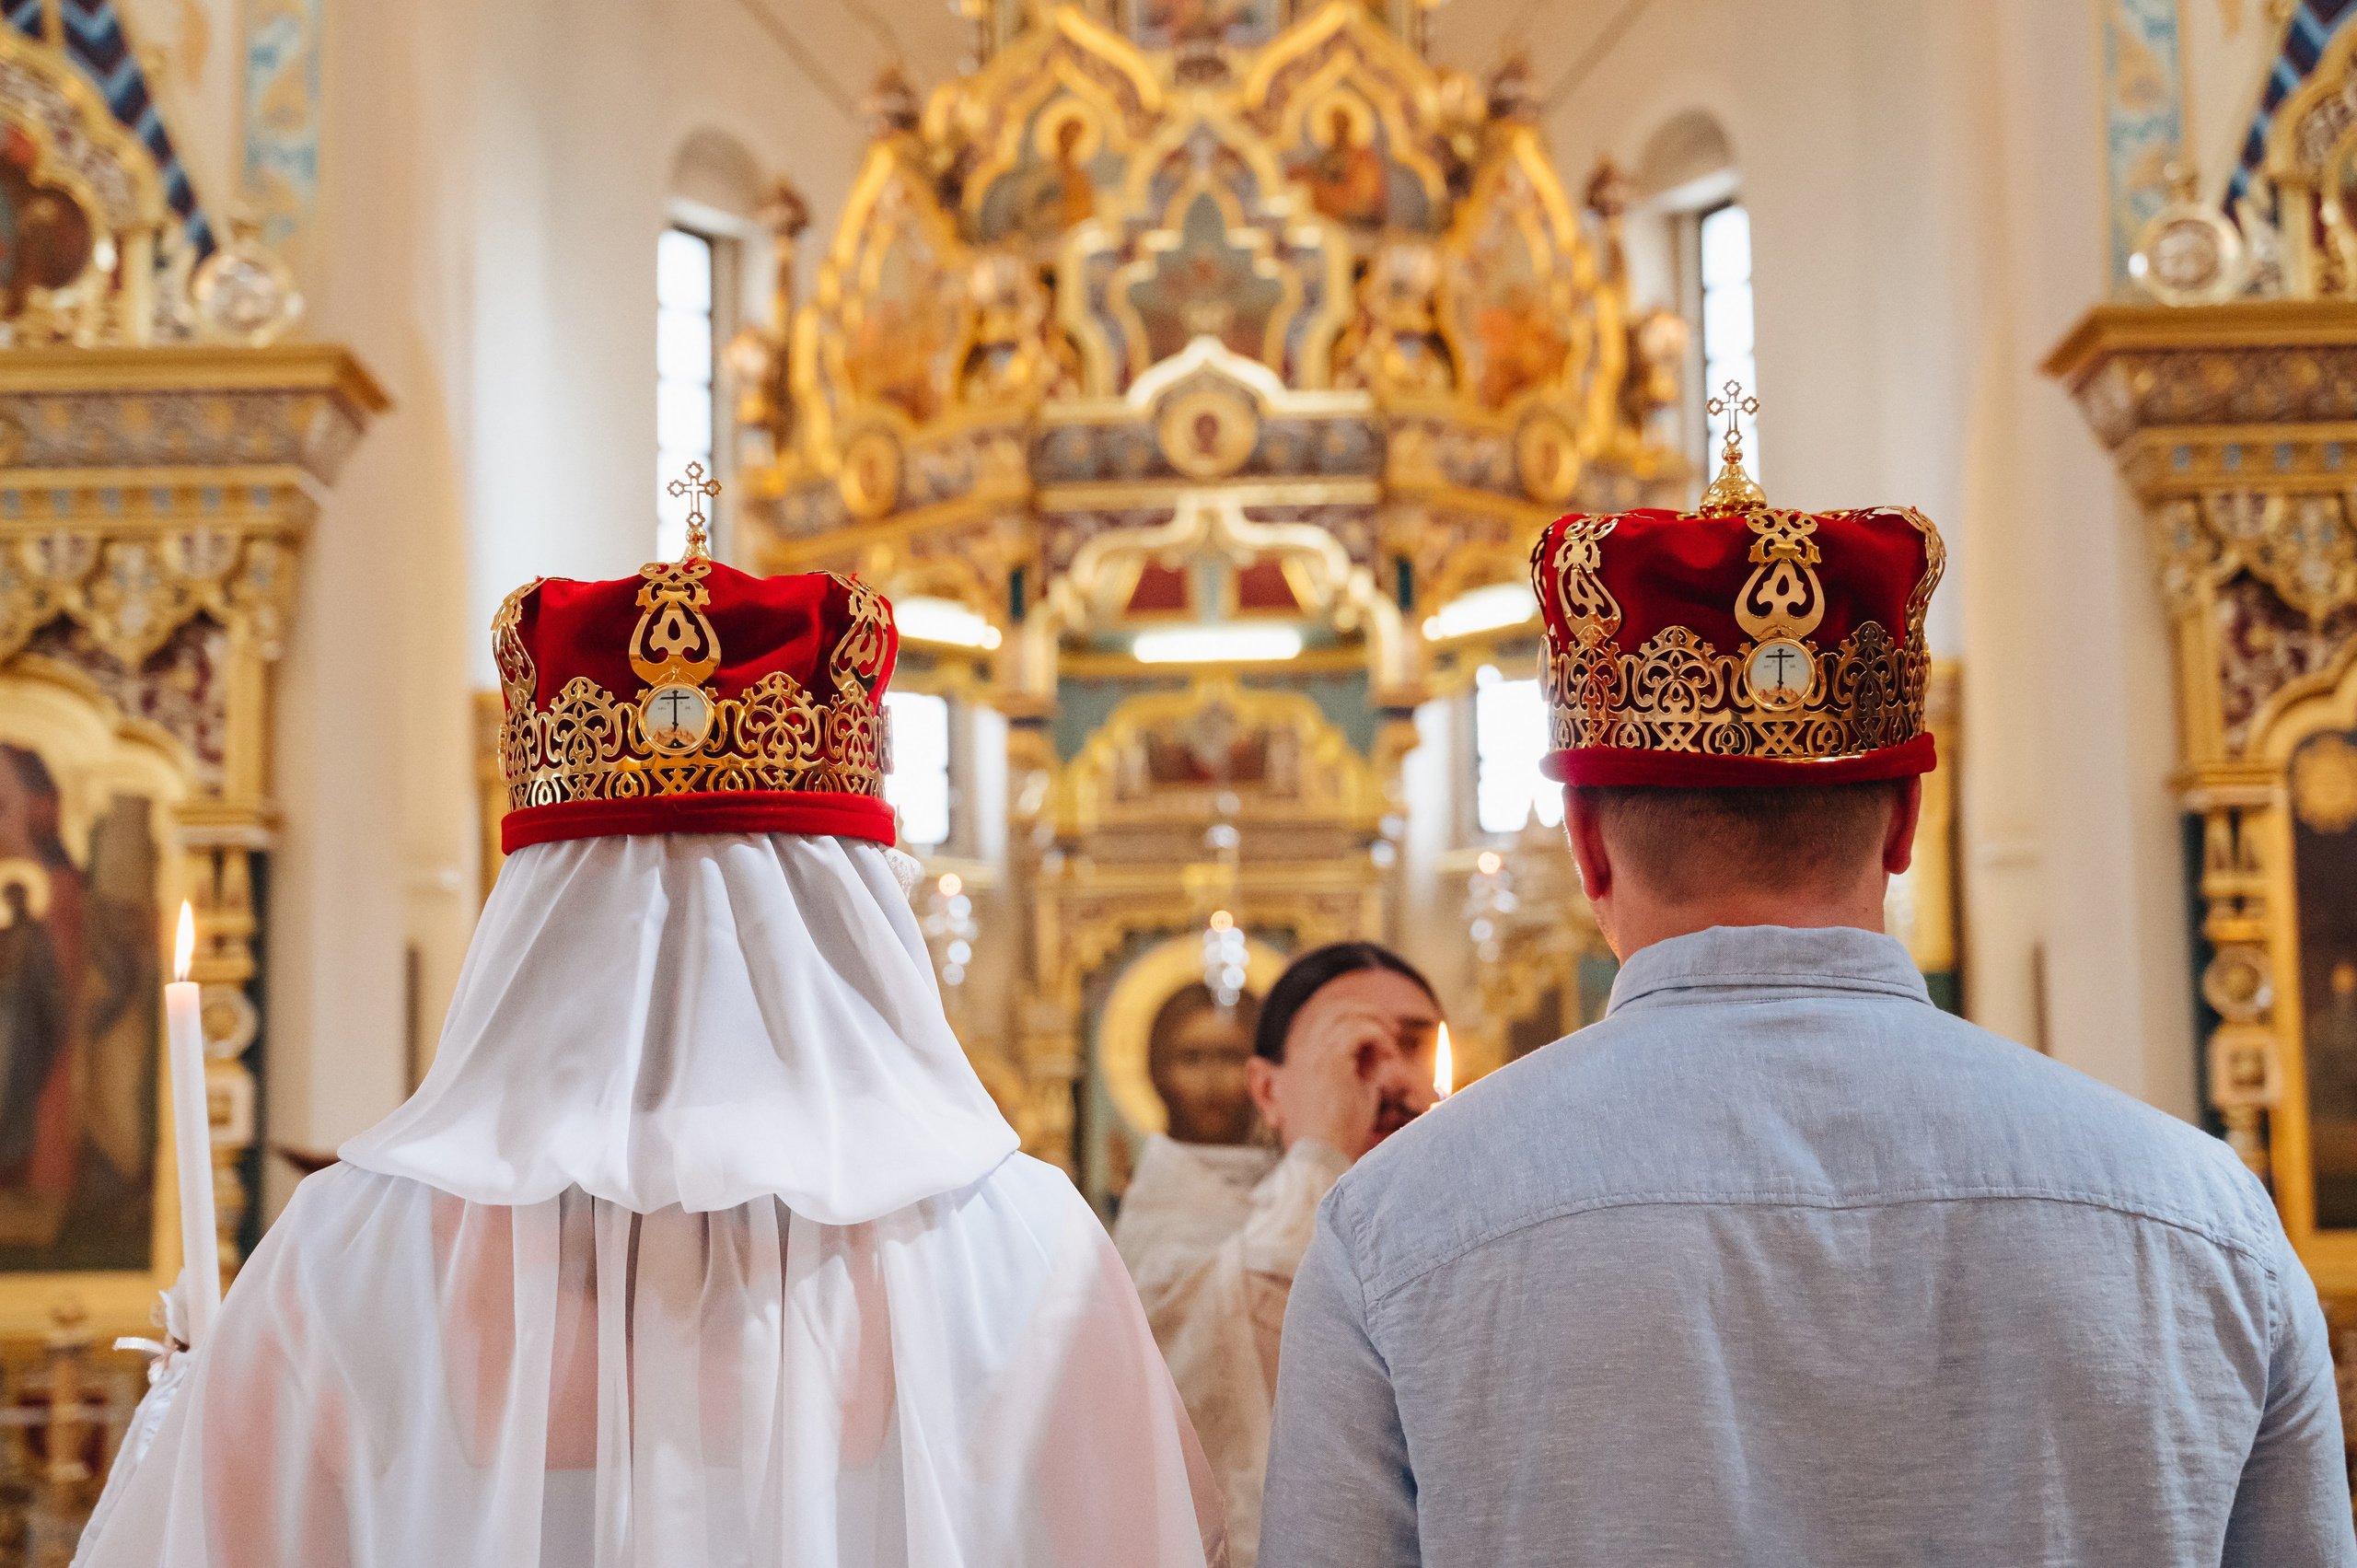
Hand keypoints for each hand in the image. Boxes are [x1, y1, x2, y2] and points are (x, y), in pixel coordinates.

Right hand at [1266, 1002, 1394, 1160]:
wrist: (1323, 1156)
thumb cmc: (1338, 1134)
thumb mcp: (1352, 1093)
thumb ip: (1362, 1069)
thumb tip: (1379, 1053)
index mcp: (1302, 1058)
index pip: (1325, 1018)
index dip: (1355, 1019)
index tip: (1380, 1039)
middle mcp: (1303, 1049)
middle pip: (1335, 1008)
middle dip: (1367, 1012)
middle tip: (1392, 1029)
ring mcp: (1314, 1052)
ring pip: (1347, 1013)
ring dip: (1375, 1022)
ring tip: (1392, 1042)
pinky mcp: (1330, 1059)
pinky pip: (1360, 1029)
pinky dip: (1380, 1037)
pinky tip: (1389, 1056)